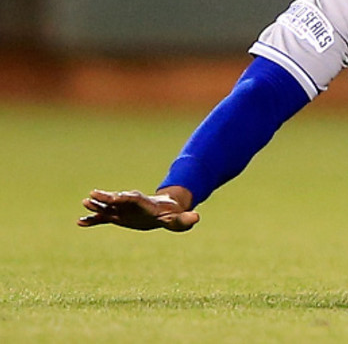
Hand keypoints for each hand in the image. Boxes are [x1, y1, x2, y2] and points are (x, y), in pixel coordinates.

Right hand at [78, 188, 199, 231]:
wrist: (166, 212)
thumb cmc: (172, 215)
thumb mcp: (179, 220)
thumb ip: (186, 220)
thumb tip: (197, 218)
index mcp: (143, 202)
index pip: (132, 198)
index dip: (123, 197)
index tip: (114, 196)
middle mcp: (130, 203)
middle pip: (116, 199)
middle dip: (105, 197)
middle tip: (92, 195)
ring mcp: (122, 210)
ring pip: (107, 207)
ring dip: (96, 206)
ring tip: (84, 203)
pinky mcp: (118, 217)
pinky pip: (103, 218)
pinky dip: (93, 219)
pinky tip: (80, 222)